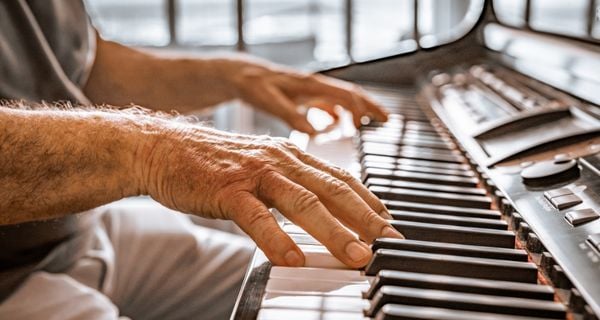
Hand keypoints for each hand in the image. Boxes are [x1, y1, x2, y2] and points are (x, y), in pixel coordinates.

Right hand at [139, 124, 402, 267]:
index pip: (340, 179)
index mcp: (292, 156)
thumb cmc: (217, 163)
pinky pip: (256, 217)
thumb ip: (293, 186)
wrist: (165, 147)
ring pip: (302, 202)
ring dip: (333, 231)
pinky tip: (291, 259)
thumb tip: (322, 213)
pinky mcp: (226, 190)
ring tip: (356, 255)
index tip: (389, 224)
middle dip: (366, 218)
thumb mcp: (263, 167)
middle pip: (332, 190)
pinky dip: (276, 239)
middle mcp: (280, 160)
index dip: (369, 202)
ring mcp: (254, 174)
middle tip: (389, 242)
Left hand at [225, 58, 387, 133]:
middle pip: (350, 94)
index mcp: (311, 85)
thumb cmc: (254, 85)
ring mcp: (311, 90)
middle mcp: (315, 85)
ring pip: (341, 98)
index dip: (362, 108)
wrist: (241, 74)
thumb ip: (291, 116)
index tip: (374, 122)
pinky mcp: (304, 95)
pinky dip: (338, 113)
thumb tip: (314, 133)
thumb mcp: (271, 102)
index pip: (345, 95)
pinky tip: (338, 125)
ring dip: (357, 109)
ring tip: (370, 122)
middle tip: (387, 120)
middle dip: (370, 106)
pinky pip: (328, 103)